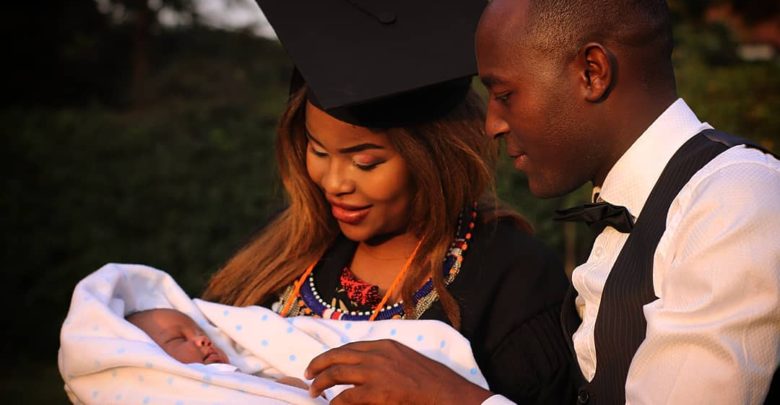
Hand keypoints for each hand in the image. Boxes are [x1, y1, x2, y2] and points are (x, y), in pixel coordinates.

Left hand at [305, 339, 492, 404]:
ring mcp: (376, 372)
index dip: (332, 355)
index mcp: (386, 345)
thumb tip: (368, 372)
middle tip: (307, 375)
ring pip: (337, 373)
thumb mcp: (407, 362)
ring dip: (321, 383)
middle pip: (338, 355)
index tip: (322, 362)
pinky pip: (346, 397)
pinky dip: (336, 402)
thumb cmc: (433, 382)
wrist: (448, 394)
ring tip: (313, 391)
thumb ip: (387, 363)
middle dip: (318, 365)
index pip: (351, 346)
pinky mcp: (377, 392)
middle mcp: (378, 354)